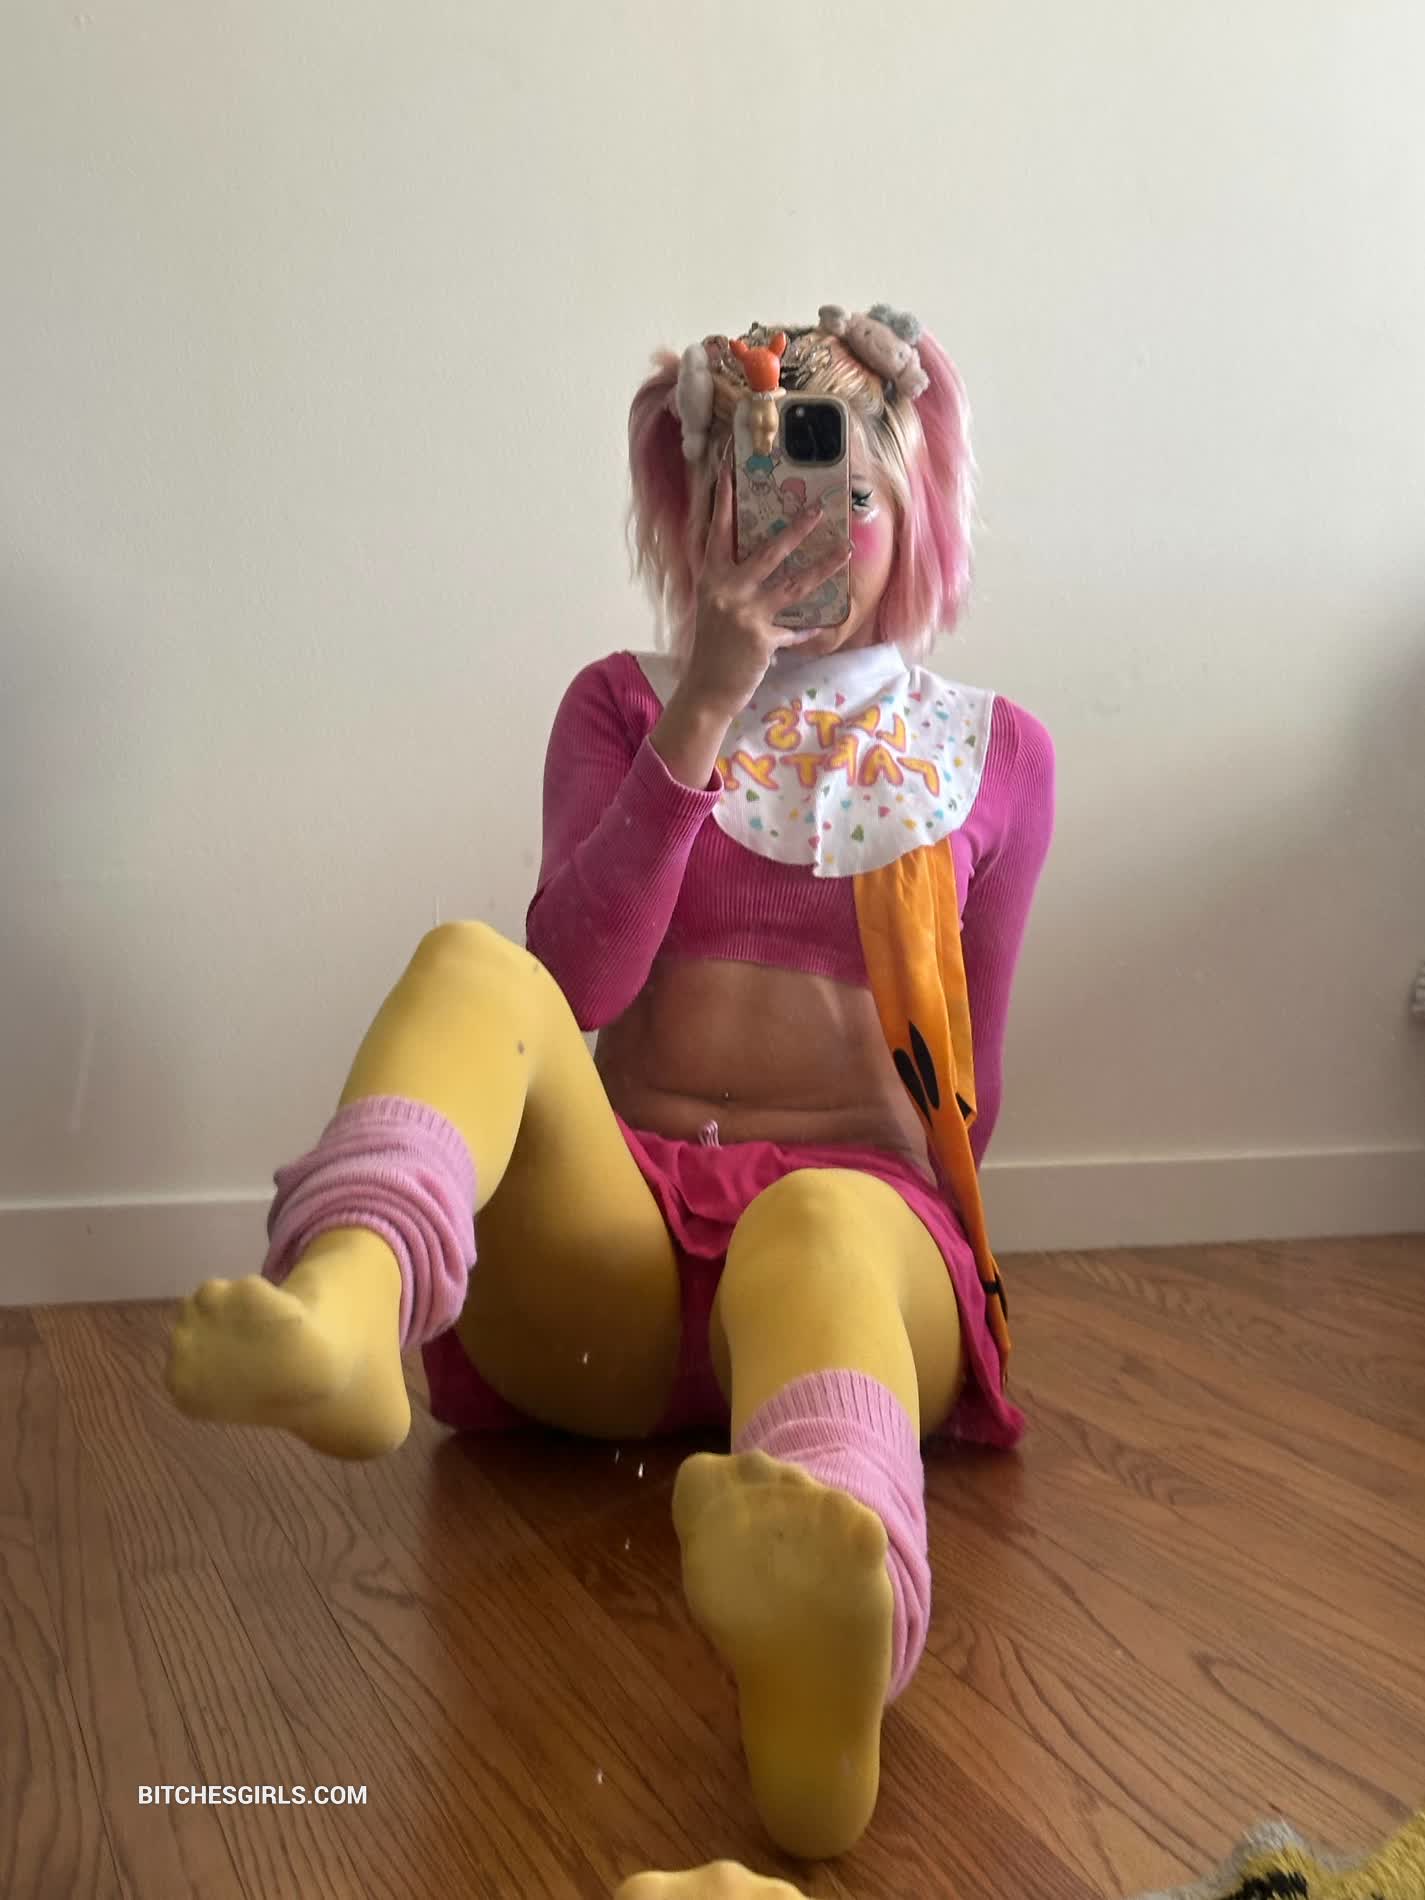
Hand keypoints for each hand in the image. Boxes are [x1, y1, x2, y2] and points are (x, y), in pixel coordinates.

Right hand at [679, 454, 851, 723]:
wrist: (706, 689)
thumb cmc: (711, 647)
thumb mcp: (713, 607)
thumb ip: (731, 583)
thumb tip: (759, 562)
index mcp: (711, 578)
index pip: (717, 532)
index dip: (722, 501)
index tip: (729, 470)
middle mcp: (727, 590)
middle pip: (767, 552)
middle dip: (795, 530)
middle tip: (818, 509)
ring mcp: (746, 614)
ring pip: (793, 584)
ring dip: (822, 567)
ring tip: (844, 550)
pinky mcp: (763, 638)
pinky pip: (796, 628)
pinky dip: (810, 628)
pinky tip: (825, 625)